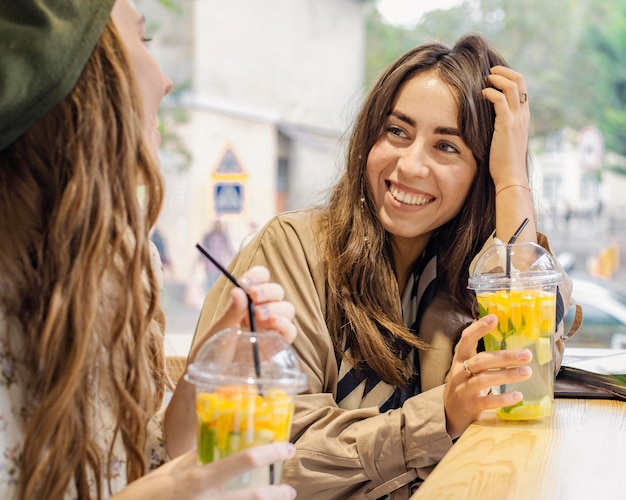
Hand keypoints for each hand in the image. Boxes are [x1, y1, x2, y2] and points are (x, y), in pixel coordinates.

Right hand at [113, 443, 296, 499]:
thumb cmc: (144, 496)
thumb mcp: (169, 471)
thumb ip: (194, 458)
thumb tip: (216, 444)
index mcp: (199, 479)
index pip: (244, 461)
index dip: (270, 453)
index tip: (286, 448)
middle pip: (255, 498)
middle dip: (277, 493)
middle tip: (290, 489)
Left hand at [196, 266, 296, 348]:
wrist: (217, 376)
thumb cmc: (215, 349)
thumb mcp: (221, 329)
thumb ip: (232, 311)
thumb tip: (238, 290)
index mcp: (248, 299)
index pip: (261, 278)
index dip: (257, 276)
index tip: (246, 283)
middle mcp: (263, 309)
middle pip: (277, 291)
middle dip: (267, 291)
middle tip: (254, 296)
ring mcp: (273, 326)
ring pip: (287, 308)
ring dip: (275, 307)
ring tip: (259, 315)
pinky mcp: (279, 343)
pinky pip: (290, 330)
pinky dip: (285, 324)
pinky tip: (273, 323)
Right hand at [443, 314, 531, 438]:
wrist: (450, 412)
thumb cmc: (466, 385)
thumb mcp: (469, 368)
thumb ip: (485, 359)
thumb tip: (515, 345)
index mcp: (461, 359)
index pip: (466, 339)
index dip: (478, 328)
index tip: (494, 318)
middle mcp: (460, 372)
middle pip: (481, 361)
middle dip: (505, 357)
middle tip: (526, 354)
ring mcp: (463, 389)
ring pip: (484, 379)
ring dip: (506, 375)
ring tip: (526, 372)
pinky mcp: (470, 405)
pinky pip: (487, 401)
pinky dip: (502, 398)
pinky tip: (517, 396)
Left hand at [482, 66, 530, 188]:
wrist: (511, 176)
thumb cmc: (504, 161)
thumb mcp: (505, 139)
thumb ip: (501, 126)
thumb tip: (488, 119)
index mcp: (524, 117)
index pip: (522, 87)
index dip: (509, 76)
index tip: (494, 75)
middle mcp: (523, 115)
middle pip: (520, 81)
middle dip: (504, 71)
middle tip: (489, 71)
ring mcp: (516, 119)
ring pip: (512, 86)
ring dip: (497, 78)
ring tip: (485, 78)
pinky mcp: (507, 125)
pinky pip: (500, 100)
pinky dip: (491, 92)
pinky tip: (481, 94)